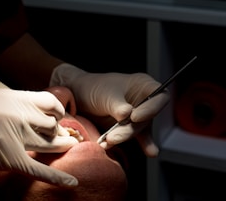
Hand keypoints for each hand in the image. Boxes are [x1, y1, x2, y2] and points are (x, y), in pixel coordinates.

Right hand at [0, 88, 78, 186]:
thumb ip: (9, 108)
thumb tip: (33, 117)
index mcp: (6, 96)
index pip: (46, 101)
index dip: (56, 112)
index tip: (57, 120)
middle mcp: (10, 111)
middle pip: (50, 122)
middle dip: (58, 132)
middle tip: (61, 138)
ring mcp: (8, 133)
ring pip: (48, 141)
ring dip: (59, 147)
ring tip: (67, 148)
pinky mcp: (4, 156)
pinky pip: (37, 168)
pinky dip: (56, 177)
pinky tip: (70, 183)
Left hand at [50, 63, 169, 156]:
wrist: (76, 96)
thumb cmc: (93, 87)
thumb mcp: (105, 94)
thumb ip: (118, 106)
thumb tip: (128, 115)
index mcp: (142, 85)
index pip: (160, 97)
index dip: (151, 108)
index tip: (135, 117)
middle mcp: (143, 100)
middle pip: (147, 118)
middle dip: (130, 129)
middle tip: (113, 136)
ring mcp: (137, 115)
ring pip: (138, 129)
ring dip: (124, 137)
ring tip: (108, 142)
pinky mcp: (129, 127)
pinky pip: (136, 137)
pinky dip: (138, 145)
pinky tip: (150, 152)